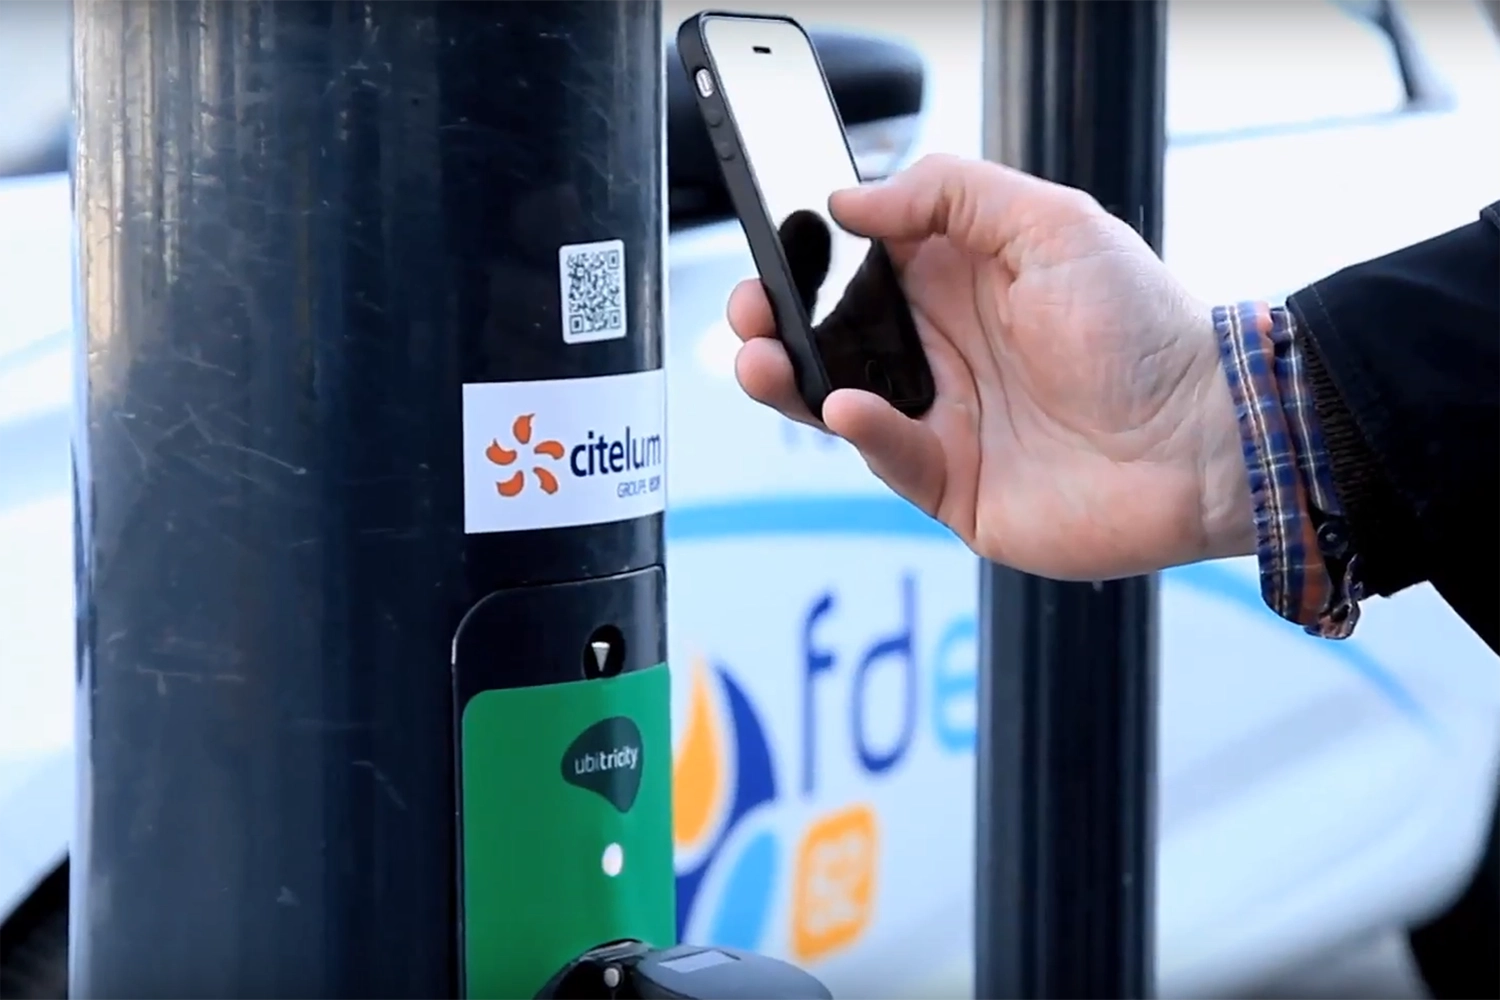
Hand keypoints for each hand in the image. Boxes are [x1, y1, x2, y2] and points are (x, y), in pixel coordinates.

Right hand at [729, 154, 1253, 579]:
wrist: (1204, 439)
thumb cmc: (1144, 328)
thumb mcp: (1051, 222)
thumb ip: (950, 193)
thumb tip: (854, 200)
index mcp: (960, 283)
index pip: (861, 266)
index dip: (811, 258)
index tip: (775, 247)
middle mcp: (944, 351)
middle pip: (834, 336)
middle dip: (777, 322)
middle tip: (751, 312)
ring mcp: (945, 419)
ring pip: (839, 398)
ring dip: (792, 379)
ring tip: (763, 360)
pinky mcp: (951, 483)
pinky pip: (888, 455)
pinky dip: (863, 430)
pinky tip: (849, 407)